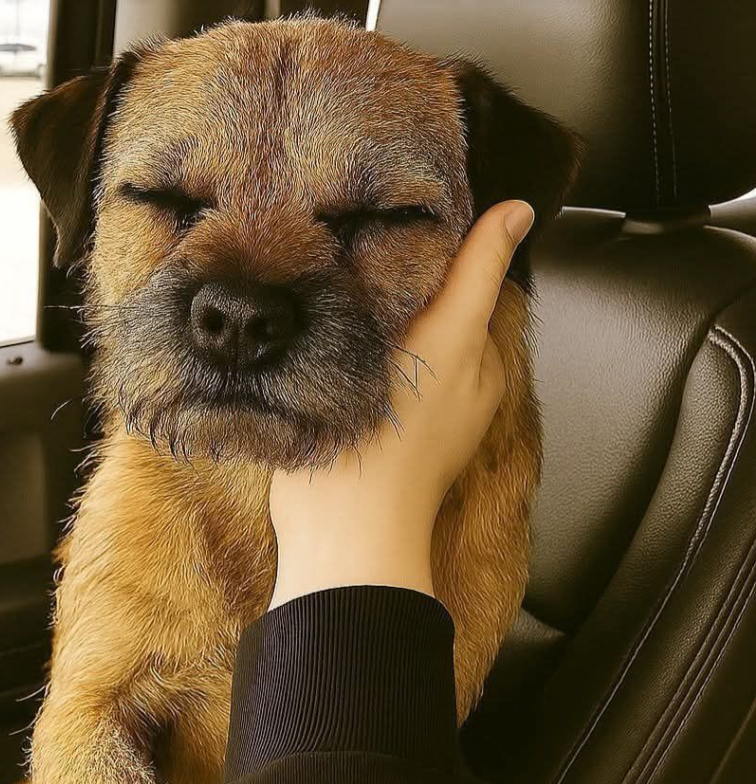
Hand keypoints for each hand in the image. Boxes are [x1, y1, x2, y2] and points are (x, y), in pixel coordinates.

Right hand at [269, 200, 534, 608]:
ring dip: (364, 303)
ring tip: (329, 266)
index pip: (466, 284)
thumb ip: (479, 276)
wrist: (338, 522)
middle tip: (355, 228)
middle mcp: (442, 382)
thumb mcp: (452, 340)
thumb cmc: (401, 434)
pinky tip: (316, 320)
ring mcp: (395, 404)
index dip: (438, 245)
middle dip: (396, 272)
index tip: (402, 209)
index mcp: (475, 362)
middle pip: (424, 304)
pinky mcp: (352, 417)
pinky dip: (341, 339)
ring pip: (386, 330)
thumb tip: (519, 211)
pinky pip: (352, 360)